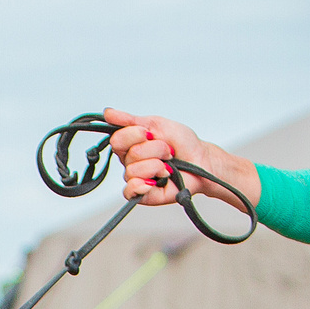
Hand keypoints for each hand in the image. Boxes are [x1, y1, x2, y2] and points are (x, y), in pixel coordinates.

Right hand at [101, 107, 221, 208]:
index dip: (135, 135)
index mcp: (130, 144)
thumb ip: (130, 120)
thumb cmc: (182, 144)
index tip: (150, 133)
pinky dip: (144, 185)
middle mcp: (130, 161)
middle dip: (155, 149)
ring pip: (134, 171)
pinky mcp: (142, 195)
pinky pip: (130, 191)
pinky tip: (157, 180)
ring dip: (157, 165)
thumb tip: (108, 113)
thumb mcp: (156, 124)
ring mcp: (135, 178)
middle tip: (167, 151)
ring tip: (168, 166)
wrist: (201, 162)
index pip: (117, 139)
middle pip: (130, 154)